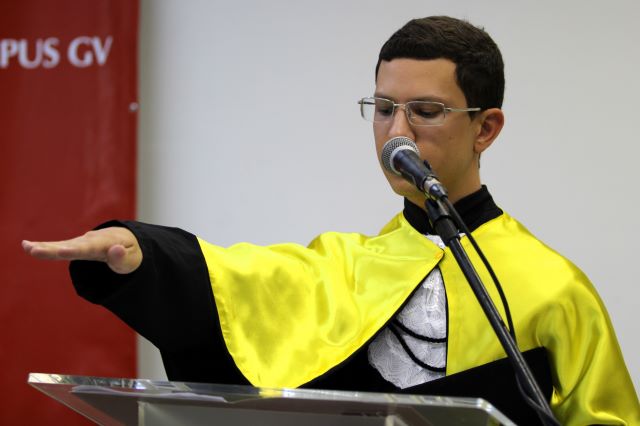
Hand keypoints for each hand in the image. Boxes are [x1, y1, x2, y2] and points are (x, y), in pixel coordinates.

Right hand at [22, 227, 142, 273]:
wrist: (126, 240)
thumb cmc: (131, 253)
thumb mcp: (133, 259)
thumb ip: (123, 257)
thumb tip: (115, 250)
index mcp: (106, 243)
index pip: (89, 248)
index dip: (76, 250)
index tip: (62, 251)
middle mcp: (91, 240)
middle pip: (71, 246)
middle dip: (53, 249)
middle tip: (35, 251)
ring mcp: (82, 241)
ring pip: (62, 245)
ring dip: (45, 247)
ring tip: (27, 248)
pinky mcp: (75, 245)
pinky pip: (59, 246)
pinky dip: (44, 246)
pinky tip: (27, 245)